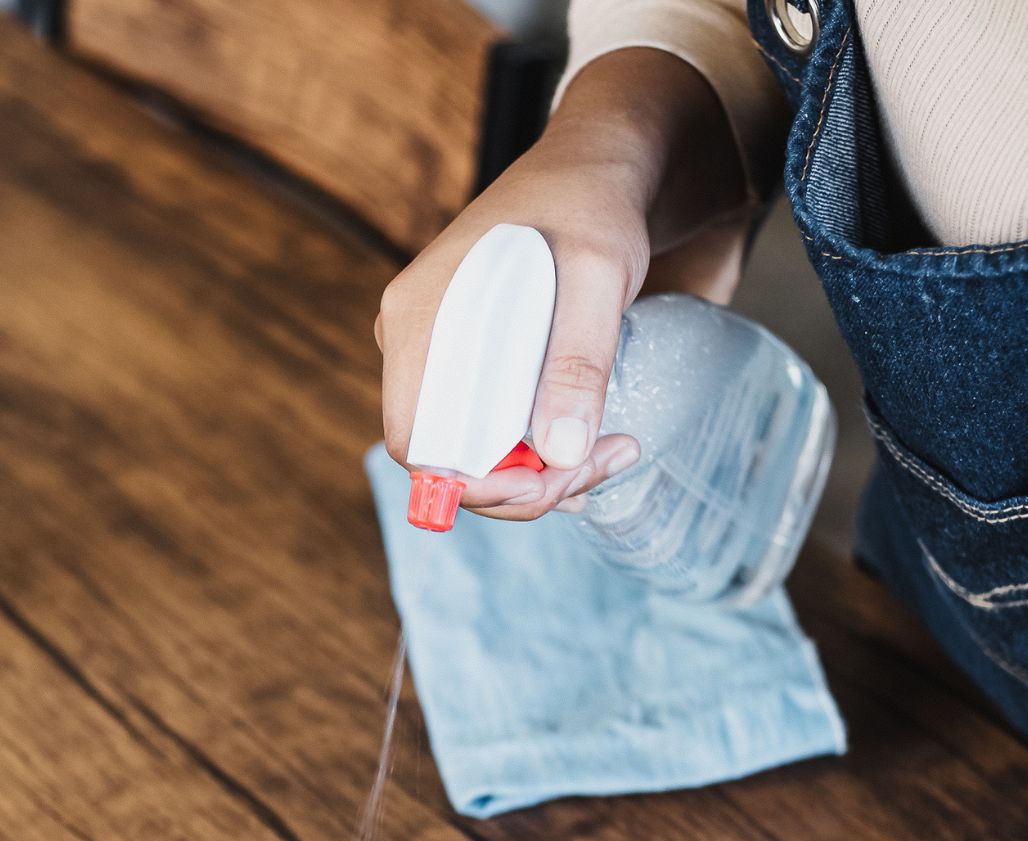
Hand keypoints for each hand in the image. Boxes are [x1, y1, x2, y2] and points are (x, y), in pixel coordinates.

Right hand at [377, 50, 745, 521]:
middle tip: (601, 464)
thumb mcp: (598, 272)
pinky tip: (589, 449)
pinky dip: (539, 459)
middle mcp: (418, 346)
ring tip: (610, 452)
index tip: (551, 481)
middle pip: (448, 460)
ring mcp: (444, 360)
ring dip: (540, 478)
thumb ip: (578, 360)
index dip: (477, 483)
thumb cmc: (592, 203)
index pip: (417, 442)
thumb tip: (558, 454)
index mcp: (419, 319)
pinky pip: (492, 438)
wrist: (599, 167)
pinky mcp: (477, 369)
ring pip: (474, 458)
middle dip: (523, 486)